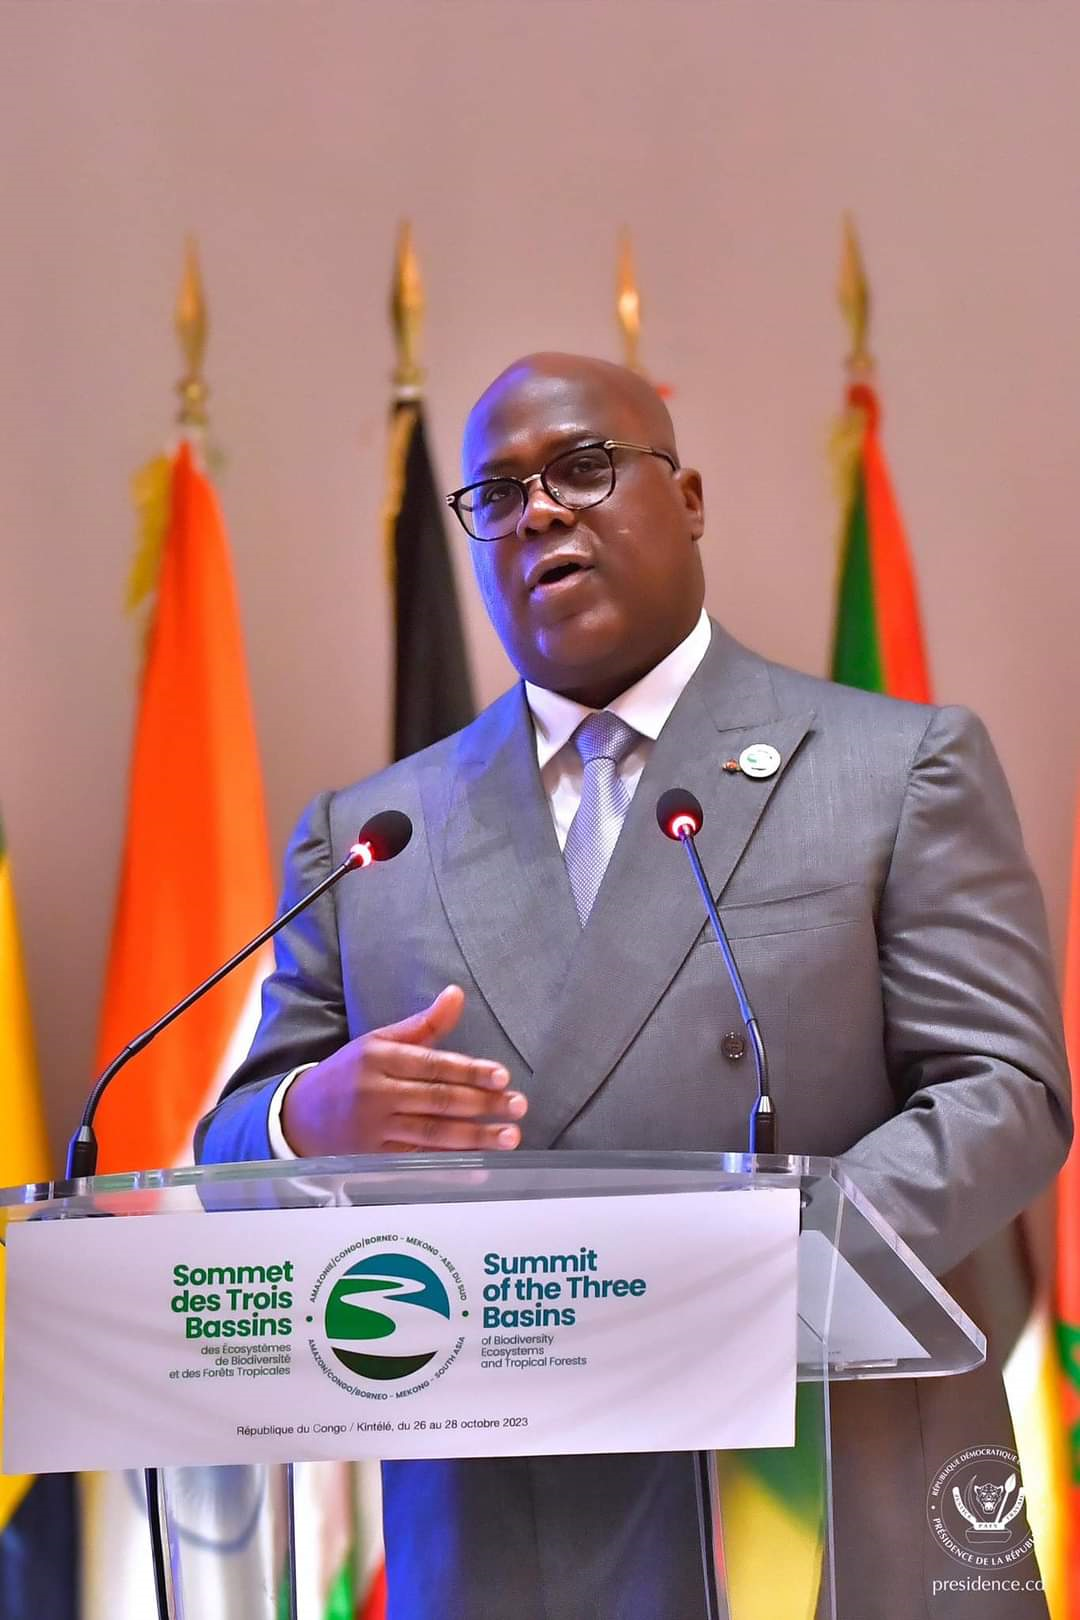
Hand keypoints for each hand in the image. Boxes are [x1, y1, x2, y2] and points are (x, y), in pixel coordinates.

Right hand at [280, 985, 526, 1155]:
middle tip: (518, 1105)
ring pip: (432, 1133)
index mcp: (378, 1057)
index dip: (470, 1071)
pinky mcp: (373, 1159)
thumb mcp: (379, 1041)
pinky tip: (477, 1168)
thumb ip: (423, 1024)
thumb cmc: (349, 1073)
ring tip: (509, 1136)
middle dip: (482, 1104)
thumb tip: (457, 994)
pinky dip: (449, 1166)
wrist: (299, 1117)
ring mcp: (373, 1129)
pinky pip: (418, 1161)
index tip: (502, 1077)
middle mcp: (375, 1093)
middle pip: (437, 1100)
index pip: (433, 1065)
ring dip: (474, 1137)